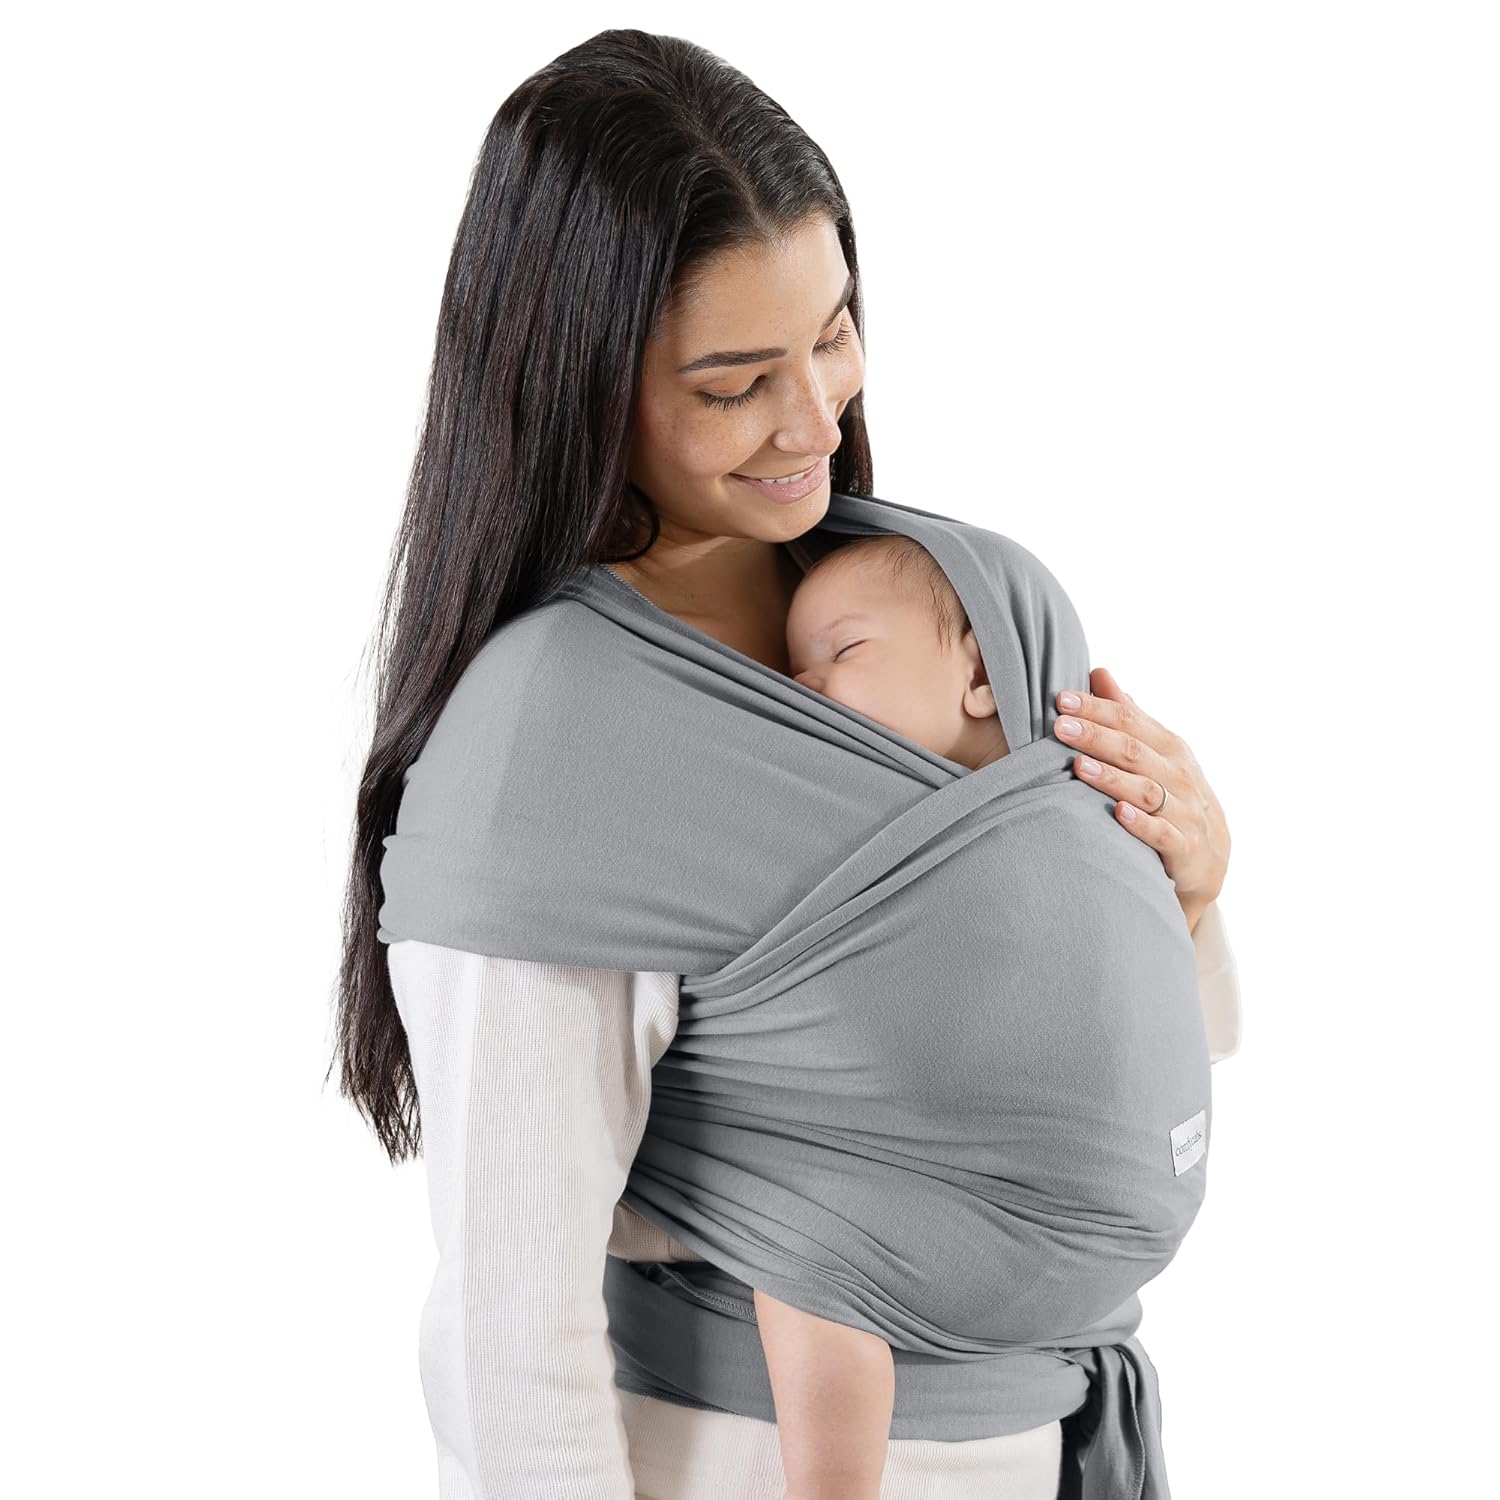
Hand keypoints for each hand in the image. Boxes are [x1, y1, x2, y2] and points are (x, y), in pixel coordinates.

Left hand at [1053, 666, 1230, 927]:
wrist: (1210, 861)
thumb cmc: (1173, 797)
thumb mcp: (1156, 753)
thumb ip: (1127, 716)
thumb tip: (1098, 672)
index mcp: (1170, 748)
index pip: (1130, 721)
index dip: (1096, 708)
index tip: (1060, 699)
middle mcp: (1180, 775)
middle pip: (1135, 751)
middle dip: (1096, 736)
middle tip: (1060, 726)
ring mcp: (1185, 812)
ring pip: (1146, 791)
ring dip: (1112, 778)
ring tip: (1078, 766)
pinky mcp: (1185, 849)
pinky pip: (1162, 834)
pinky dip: (1141, 824)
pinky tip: (1117, 812)